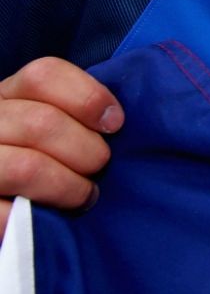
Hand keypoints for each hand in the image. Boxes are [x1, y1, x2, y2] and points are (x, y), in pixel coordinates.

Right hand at [0, 57, 120, 232]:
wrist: (4, 189)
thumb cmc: (37, 156)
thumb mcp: (47, 123)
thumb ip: (71, 114)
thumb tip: (115, 119)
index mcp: (5, 95)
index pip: (43, 75)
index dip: (88, 97)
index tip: (115, 124)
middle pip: (42, 122)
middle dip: (86, 150)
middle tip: (99, 168)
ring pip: (27, 167)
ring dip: (69, 186)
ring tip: (84, 196)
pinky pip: (5, 213)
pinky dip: (39, 216)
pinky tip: (49, 218)